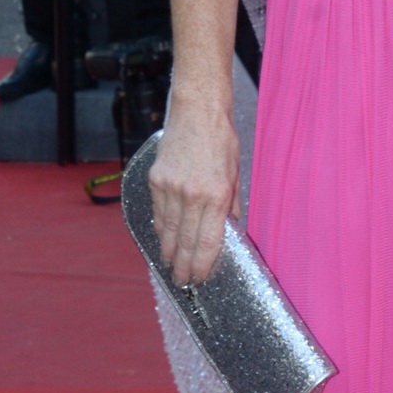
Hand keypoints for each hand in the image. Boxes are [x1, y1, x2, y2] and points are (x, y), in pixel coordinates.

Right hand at [148, 102, 239, 286]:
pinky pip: (157, 211)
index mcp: (217, 194)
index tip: (199, 277)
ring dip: (169, 250)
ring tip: (170, 265)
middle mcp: (192, 194)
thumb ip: (231, 204)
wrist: (196, 112)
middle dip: (183, 265)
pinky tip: (162, 238)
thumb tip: (229, 229)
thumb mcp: (237, 173)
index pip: (207, 240)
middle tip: (182, 281)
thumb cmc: (221, 140)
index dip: (202, 263)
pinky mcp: (156, 179)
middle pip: (185, 240)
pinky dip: (160, 227)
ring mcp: (170, 187)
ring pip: (167, 229)